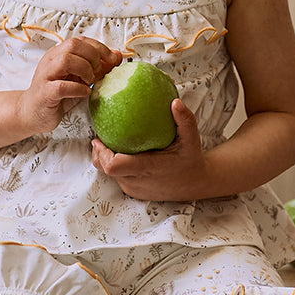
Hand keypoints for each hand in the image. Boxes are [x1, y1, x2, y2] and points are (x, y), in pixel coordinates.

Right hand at [20, 38, 120, 135]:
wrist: (32, 113)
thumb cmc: (57, 95)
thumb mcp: (79, 78)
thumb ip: (97, 67)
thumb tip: (117, 56)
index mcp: (58, 53)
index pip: (80, 40)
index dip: (99, 47)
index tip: (112, 59)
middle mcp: (51, 60)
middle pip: (73, 45)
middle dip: (92, 56)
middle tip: (97, 71)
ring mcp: (46, 75)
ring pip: (66, 60)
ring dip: (84, 69)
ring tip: (90, 81)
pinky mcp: (45, 92)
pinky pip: (62, 86)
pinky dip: (78, 88)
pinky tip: (84, 93)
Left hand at [91, 99, 209, 200]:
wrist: (196, 183)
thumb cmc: (191, 159)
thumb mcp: (191, 138)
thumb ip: (184, 120)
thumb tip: (175, 102)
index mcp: (146, 168)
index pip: (113, 166)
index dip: (101, 153)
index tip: (98, 138)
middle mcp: (137, 181)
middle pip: (105, 169)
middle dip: (99, 153)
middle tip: (101, 135)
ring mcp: (134, 189)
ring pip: (109, 175)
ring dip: (106, 159)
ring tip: (109, 141)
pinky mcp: (134, 193)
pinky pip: (118, 178)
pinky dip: (116, 166)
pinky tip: (121, 151)